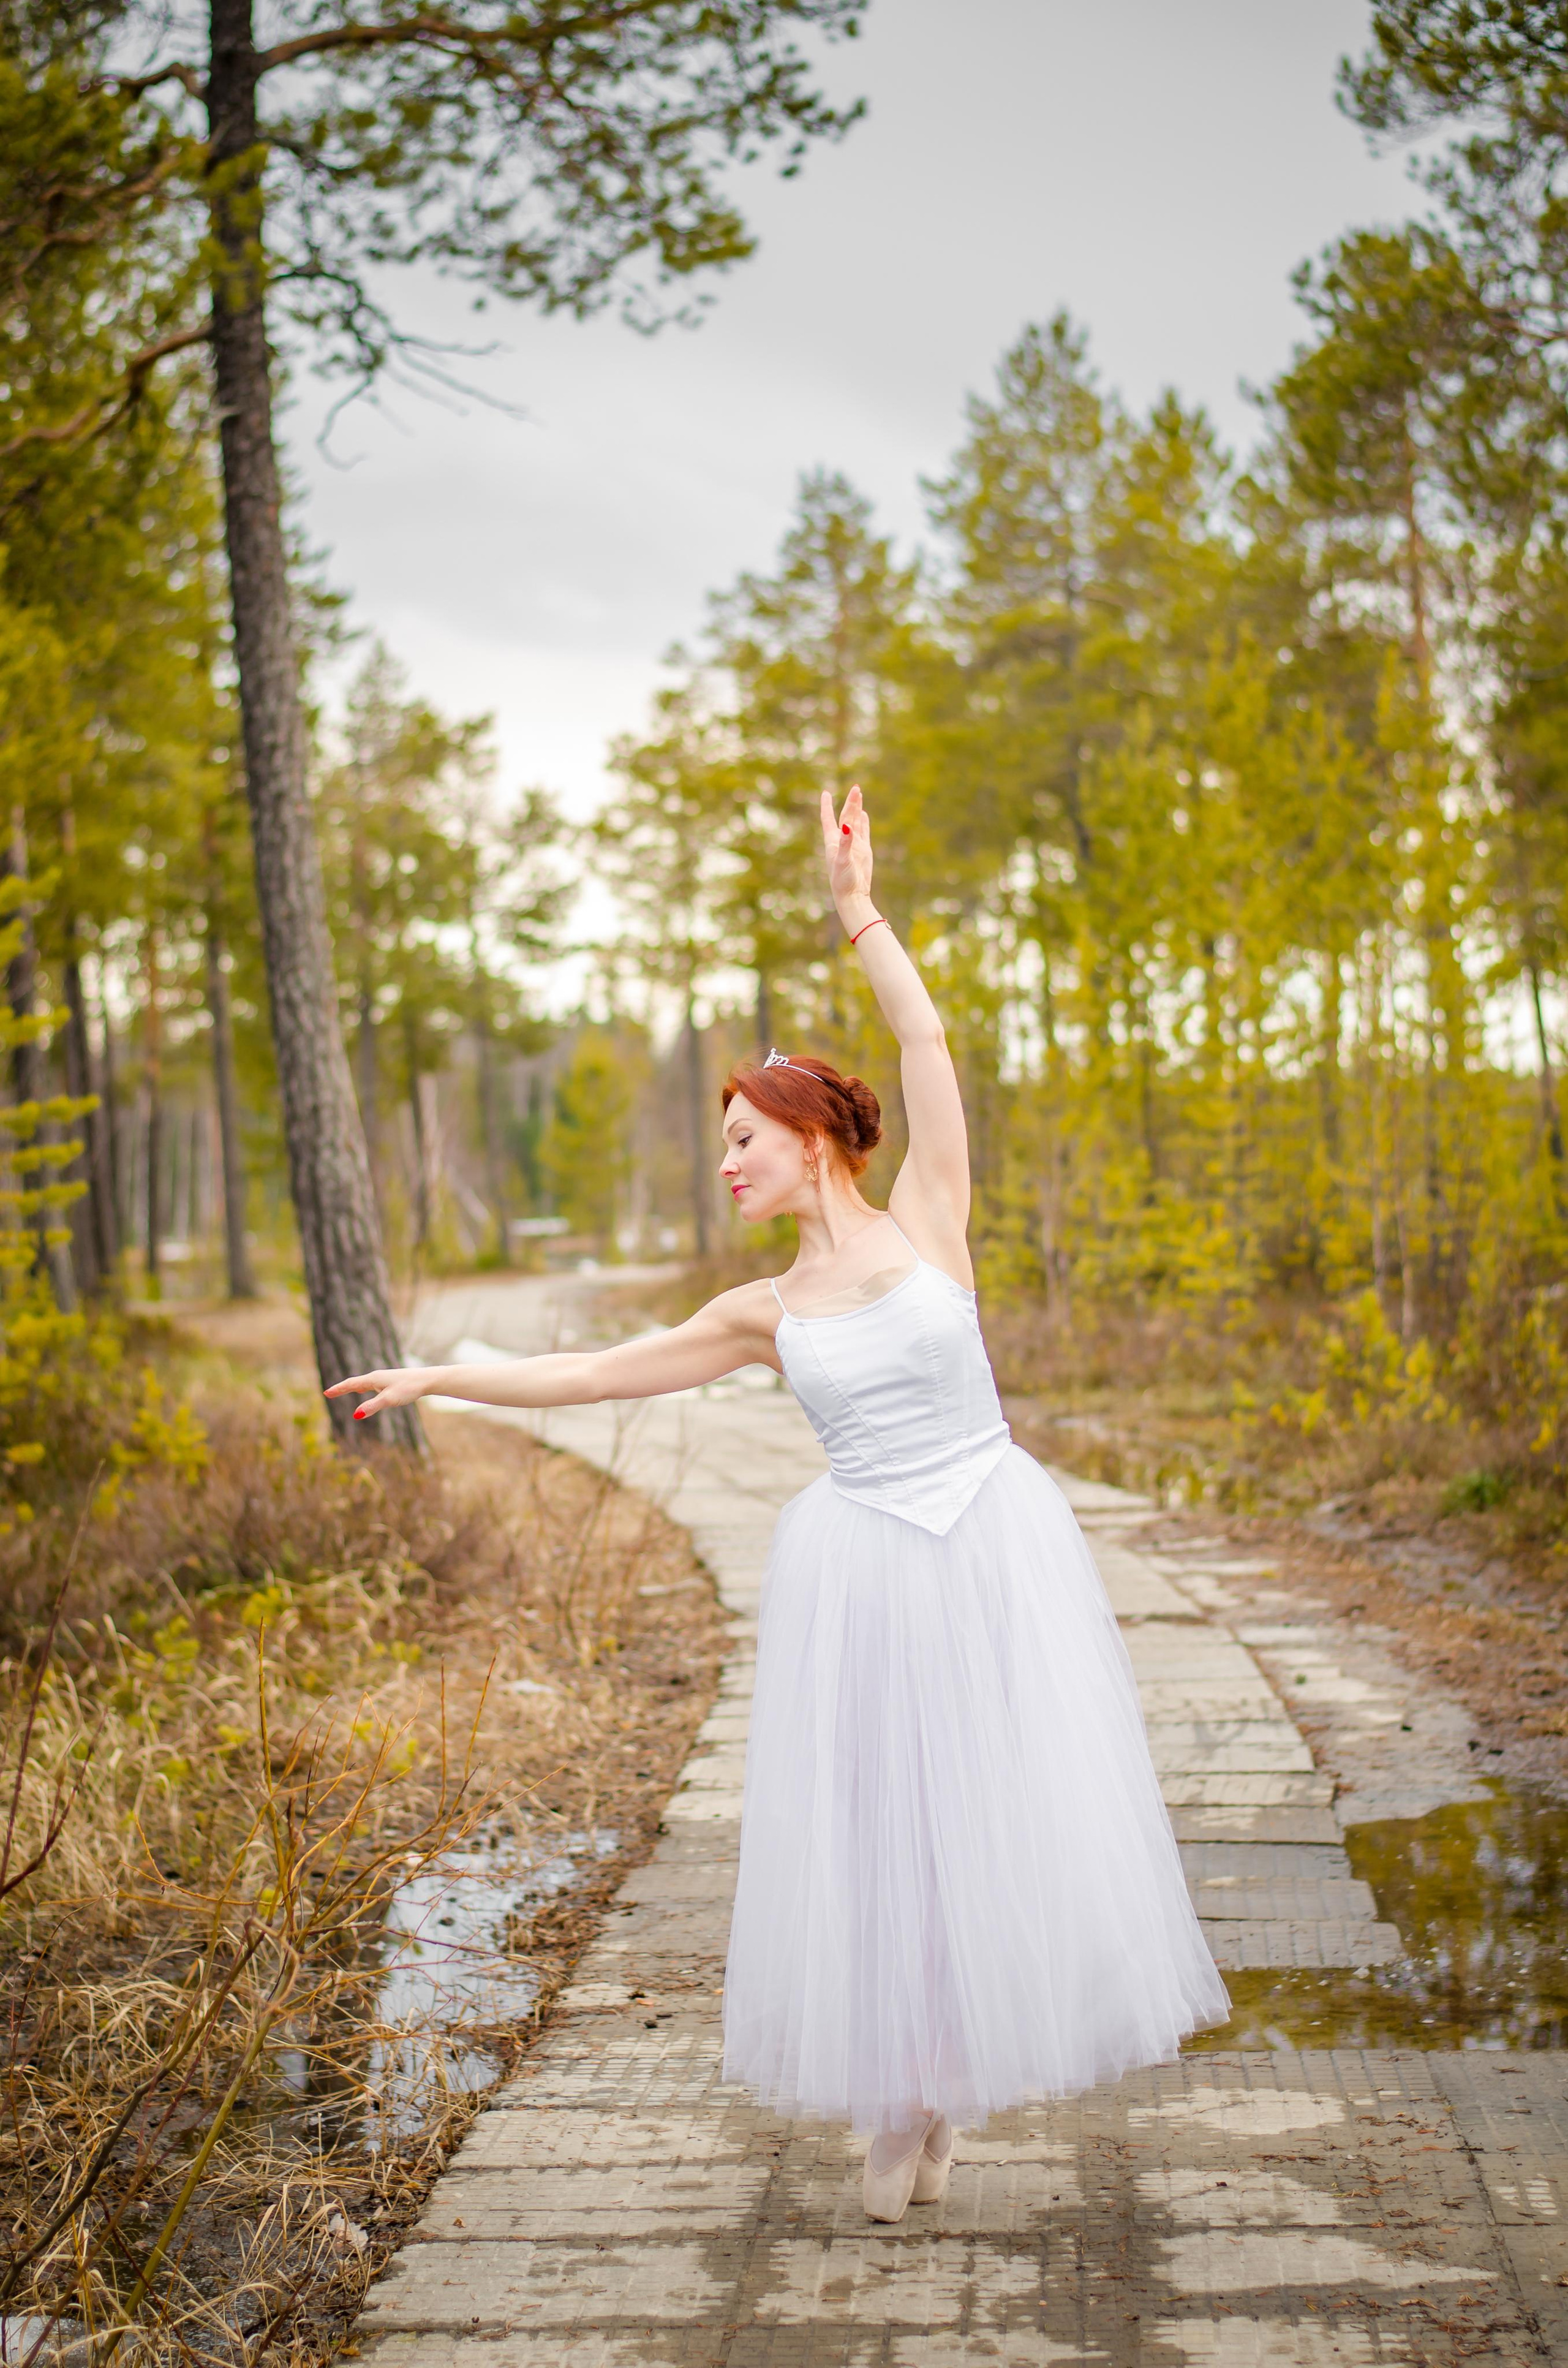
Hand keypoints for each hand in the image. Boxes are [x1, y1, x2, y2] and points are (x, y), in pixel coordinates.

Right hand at [325, 1368, 425, 1420]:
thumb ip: (372, 1407)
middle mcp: (377, 1377)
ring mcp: (384, 1379)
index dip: (338, 1389)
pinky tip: (367, 1390)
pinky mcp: (391, 1382)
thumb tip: (356, 1415)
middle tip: (330, 1393)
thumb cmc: (409, 1388)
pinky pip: (372, 1385)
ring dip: (352, 1387)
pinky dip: (363, 1388)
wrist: (427, 1380)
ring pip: (364, 1383)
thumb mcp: (389, 1400)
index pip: (351, 1384)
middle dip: (342, 1388)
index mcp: (373, 1379)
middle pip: (355, 1383)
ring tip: (344, 1390)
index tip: (326, 1393)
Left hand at [820, 785, 874, 918]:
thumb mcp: (843, 860)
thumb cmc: (842, 881)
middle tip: (857, 787)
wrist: (853, 895)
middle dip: (850, 802)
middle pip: (846, 816)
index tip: (825, 793)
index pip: (828, 819)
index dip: (827, 806)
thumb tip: (847, 826)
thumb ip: (846, 843)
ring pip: (855, 821)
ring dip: (857, 808)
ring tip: (859, 794)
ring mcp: (854, 845)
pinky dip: (863, 822)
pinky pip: (863, 832)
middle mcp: (842, 841)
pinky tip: (863, 813)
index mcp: (832, 842)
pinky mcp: (863, 850)